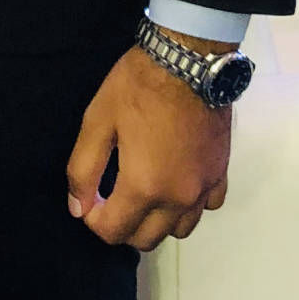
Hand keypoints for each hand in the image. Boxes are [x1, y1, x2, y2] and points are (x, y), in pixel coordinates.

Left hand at [65, 44, 232, 249]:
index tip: (88, 199)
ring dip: (156, 222)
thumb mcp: (97, 120)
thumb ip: (82, 169)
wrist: (188, 60)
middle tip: (110, 198)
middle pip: (146, 239)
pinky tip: (175, 181)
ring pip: (179, 230)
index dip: (92, 219)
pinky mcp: (221, 173)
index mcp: (144, 187)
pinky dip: (189, 205)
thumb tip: (77, 208)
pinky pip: (207, 207)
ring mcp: (204, 188)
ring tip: (142, 194)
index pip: (113, 231)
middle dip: (122, 226)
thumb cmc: (137, 86)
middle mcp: (178, 198)